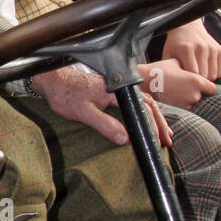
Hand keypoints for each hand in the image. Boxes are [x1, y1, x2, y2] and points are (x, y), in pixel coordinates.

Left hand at [31, 64, 172, 147]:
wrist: (53, 80)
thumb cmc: (65, 94)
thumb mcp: (84, 113)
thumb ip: (105, 125)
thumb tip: (124, 138)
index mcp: (116, 91)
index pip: (142, 108)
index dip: (152, 125)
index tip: (158, 139)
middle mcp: (119, 87)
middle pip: (148, 104)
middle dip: (160, 122)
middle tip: (167, 140)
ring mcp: (116, 88)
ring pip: (143, 102)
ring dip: (154, 117)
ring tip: (163, 133)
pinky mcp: (111, 90)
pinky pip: (134, 101)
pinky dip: (144, 112)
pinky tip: (146, 121)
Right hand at [139, 57, 216, 110]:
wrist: (146, 81)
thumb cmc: (162, 69)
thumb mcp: (179, 63)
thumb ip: (191, 68)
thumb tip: (198, 69)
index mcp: (197, 81)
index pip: (213, 88)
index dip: (207, 86)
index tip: (200, 83)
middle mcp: (195, 94)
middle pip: (204, 96)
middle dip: (198, 92)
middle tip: (186, 86)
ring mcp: (187, 103)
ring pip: (195, 101)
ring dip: (190, 97)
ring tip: (178, 90)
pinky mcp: (179, 109)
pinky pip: (187, 106)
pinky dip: (183, 102)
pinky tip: (174, 95)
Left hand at [162, 20, 220, 79]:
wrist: (188, 26)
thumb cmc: (175, 43)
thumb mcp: (167, 53)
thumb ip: (170, 68)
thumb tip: (172, 84)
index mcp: (187, 49)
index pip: (193, 73)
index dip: (189, 81)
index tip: (184, 82)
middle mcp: (201, 47)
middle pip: (204, 75)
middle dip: (198, 81)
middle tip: (191, 80)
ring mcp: (212, 48)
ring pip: (213, 74)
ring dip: (206, 78)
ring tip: (197, 75)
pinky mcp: (219, 49)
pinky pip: (219, 70)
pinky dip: (213, 74)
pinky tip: (205, 71)